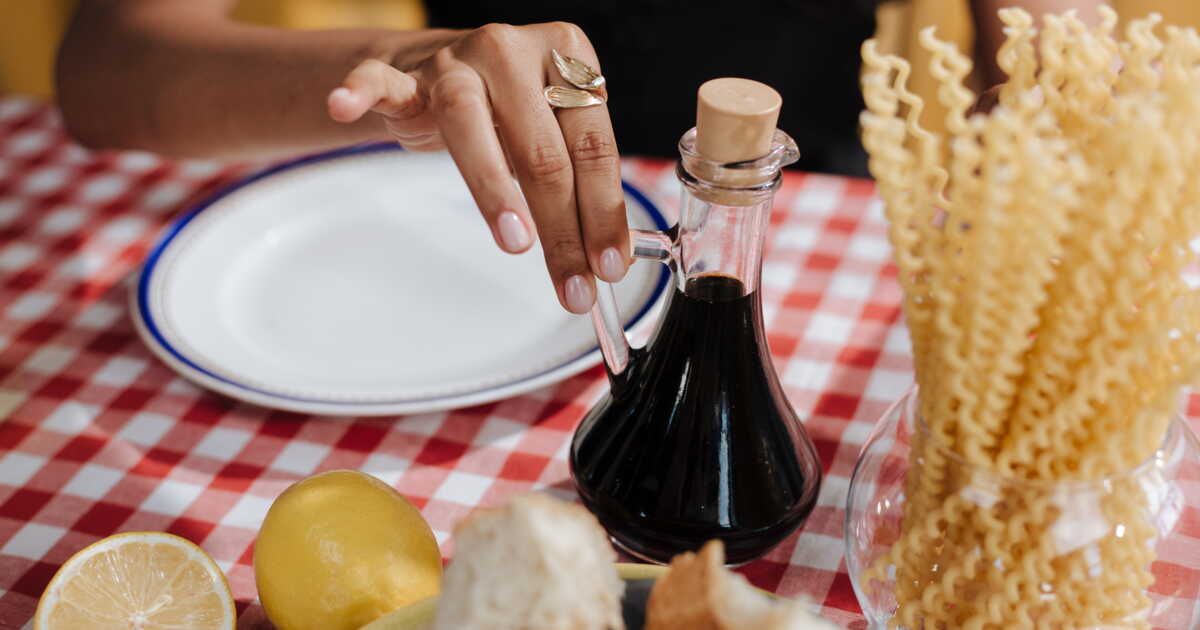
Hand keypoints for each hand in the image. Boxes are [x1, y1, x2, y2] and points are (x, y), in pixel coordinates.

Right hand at [327, 23, 629, 313]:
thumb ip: (578, 185)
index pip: (593, 146)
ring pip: (471, 125)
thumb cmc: (508, 111)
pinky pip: (379, 82)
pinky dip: (360, 92)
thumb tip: (605, 258)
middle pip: (542, 151)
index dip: (603, 212)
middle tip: (572, 287)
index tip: (608, 267)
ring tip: (516, 242)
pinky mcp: (401, 75)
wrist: (439, 70)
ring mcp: (453, 61)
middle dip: (562, 230)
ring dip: (494, 190)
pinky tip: (344, 104)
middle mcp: (513, 50)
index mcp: (568, 56)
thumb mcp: (553, 135)